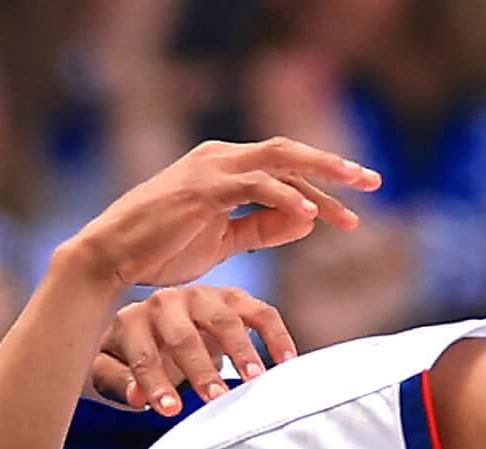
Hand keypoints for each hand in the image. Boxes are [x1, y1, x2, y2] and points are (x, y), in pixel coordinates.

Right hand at [61, 137, 378, 293]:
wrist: (112, 258)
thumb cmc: (162, 251)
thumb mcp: (224, 241)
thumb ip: (263, 228)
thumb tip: (305, 222)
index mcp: (226, 166)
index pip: (285, 170)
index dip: (324, 188)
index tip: (356, 211)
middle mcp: (220, 157)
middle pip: (290, 153)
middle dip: (334, 167)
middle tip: (373, 181)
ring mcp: (210, 168)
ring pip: (278, 161)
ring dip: (320, 177)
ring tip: (353, 197)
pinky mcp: (201, 187)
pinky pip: (253, 185)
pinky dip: (284, 197)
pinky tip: (310, 216)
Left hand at [90, 284, 295, 413]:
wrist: (156, 327)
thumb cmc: (134, 357)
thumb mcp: (114, 371)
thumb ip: (119, 384)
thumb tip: (137, 397)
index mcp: (133, 321)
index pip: (143, 353)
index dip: (155, 382)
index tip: (170, 410)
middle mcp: (167, 303)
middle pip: (183, 335)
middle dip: (200, 368)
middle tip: (216, 398)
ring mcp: (203, 297)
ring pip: (224, 319)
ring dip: (241, 350)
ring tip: (254, 380)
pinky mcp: (234, 299)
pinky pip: (260, 313)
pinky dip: (276, 335)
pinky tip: (286, 361)